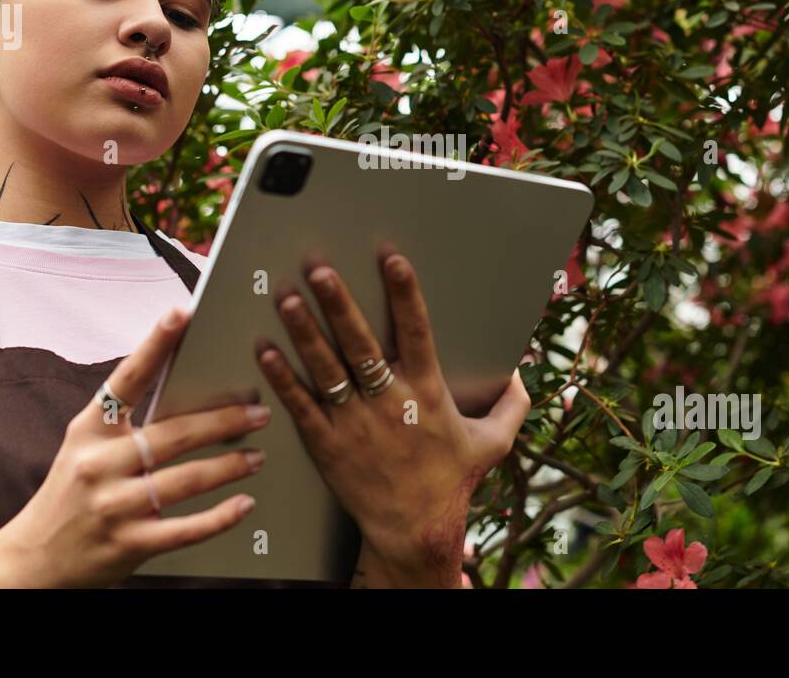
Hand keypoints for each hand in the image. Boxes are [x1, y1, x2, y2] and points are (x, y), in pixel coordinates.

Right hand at [0, 304, 271, 587]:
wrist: (34, 559)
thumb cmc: (69, 493)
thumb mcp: (86, 447)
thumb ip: (126, 421)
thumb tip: (185, 386)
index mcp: (90, 430)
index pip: (126, 379)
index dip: (154, 345)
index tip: (181, 314)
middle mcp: (100, 464)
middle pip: (173, 434)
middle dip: (223, 420)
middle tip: (258, 412)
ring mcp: (114, 506)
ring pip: (186, 479)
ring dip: (230, 465)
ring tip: (257, 455)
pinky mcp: (129, 544)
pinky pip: (186, 528)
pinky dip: (221, 516)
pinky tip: (243, 503)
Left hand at [255, 251, 531, 587]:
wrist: (416, 530)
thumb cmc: (452, 483)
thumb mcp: (493, 444)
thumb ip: (511, 405)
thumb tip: (522, 373)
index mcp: (427, 392)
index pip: (416, 331)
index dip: (404, 293)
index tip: (392, 259)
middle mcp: (388, 402)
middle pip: (360, 343)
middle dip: (339, 303)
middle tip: (320, 270)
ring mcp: (354, 423)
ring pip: (326, 369)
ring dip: (305, 332)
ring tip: (287, 299)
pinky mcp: (327, 444)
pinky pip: (301, 405)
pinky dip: (282, 377)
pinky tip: (266, 350)